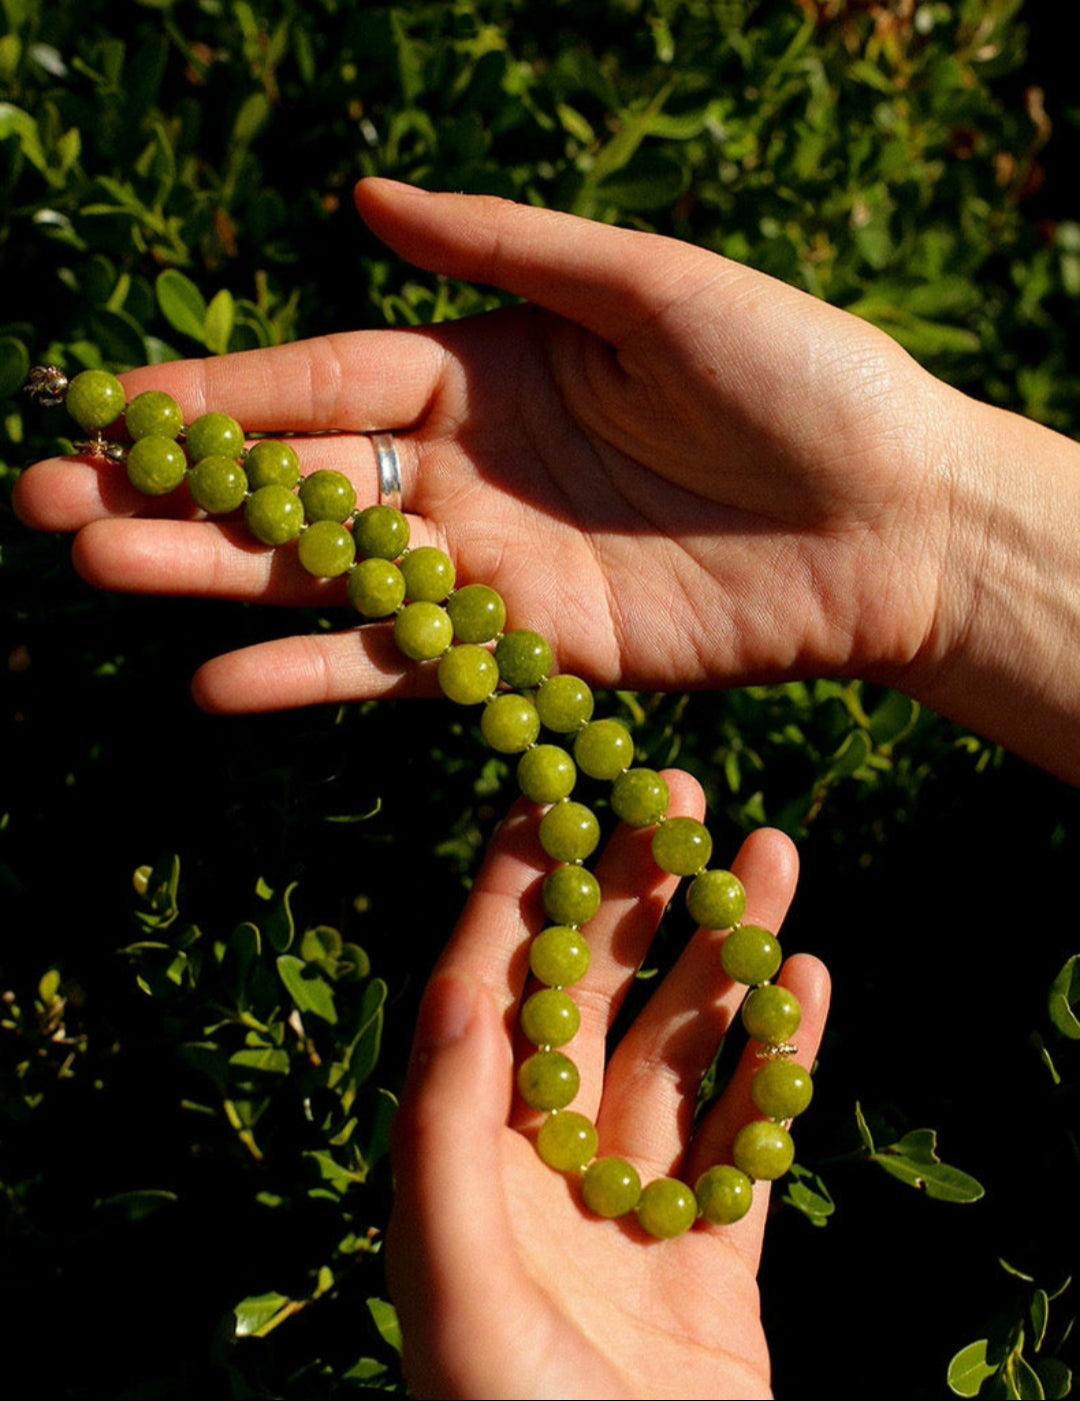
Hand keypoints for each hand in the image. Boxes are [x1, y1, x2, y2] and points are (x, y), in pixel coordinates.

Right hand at [14, 179, 963, 715]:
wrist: (894, 515)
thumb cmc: (793, 374)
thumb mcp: (648, 282)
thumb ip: (503, 250)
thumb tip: (362, 197)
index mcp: (487, 365)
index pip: (320, 383)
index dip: (213, 397)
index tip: (103, 406)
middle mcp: (471, 470)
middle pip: (297, 486)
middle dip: (176, 493)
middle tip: (45, 500)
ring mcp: (494, 570)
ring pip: (328, 578)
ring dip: (213, 581)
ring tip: (97, 571)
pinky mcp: (532, 654)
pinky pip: (407, 667)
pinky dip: (317, 675)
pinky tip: (220, 683)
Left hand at [386, 769, 829, 1400]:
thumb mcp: (453, 1288)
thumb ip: (441, 1138)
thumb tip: (451, 982)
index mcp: (467, 1158)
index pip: (491, 988)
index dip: (523, 887)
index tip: (558, 792)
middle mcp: (544, 1162)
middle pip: (595, 995)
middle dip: (638, 894)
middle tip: (687, 799)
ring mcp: (635, 1201)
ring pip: (685, 1046)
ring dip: (727, 954)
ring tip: (774, 859)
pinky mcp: (715, 1252)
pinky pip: (753, 1133)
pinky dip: (783, 1058)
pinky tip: (811, 982)